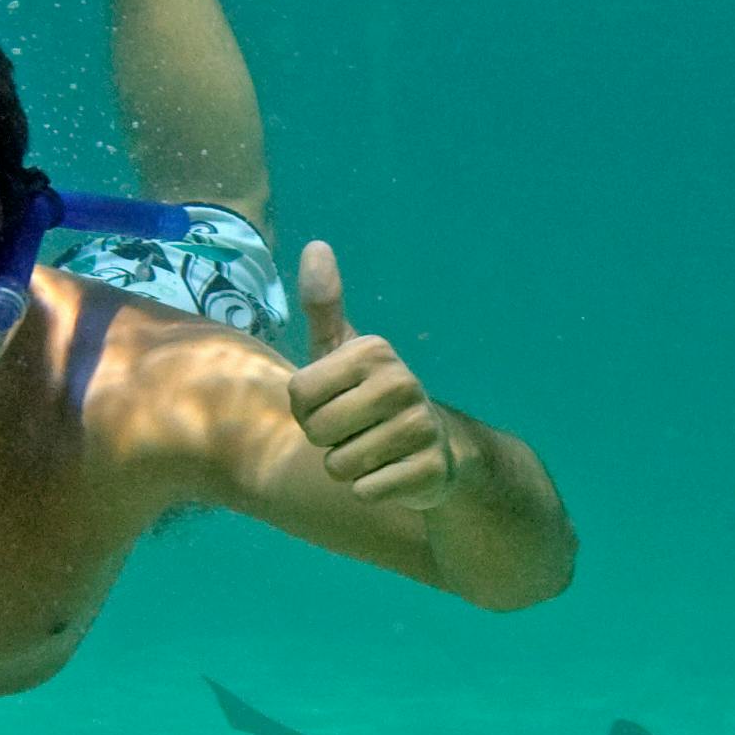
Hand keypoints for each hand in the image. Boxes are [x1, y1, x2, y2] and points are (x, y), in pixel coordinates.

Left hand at [287, 240, 456, 508]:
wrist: (435, 449)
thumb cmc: (368, 396)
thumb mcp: (342, 351)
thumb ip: (323, 304)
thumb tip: (316, 244)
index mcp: (373, 351)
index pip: (298, 395)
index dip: (305, 409)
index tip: (333, 402)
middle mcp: (402, 382)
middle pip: (318, 432)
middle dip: (326, 441)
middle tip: (354, 430)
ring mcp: (420, 427)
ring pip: (340, 466)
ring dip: (348, 467)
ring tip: (374, 449)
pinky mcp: (431, 471)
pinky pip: (366, 490)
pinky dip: (371, 489)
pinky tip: (393, 473)